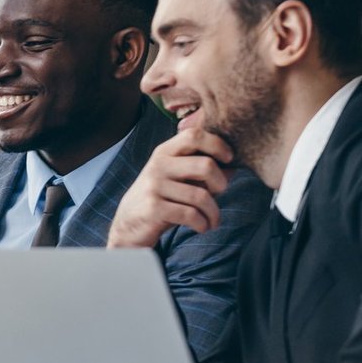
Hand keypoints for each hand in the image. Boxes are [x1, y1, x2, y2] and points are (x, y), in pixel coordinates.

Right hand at [107, 127, 233, 247]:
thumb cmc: (160, 199)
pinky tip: (202, 227)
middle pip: (205, 166)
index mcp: (164, 152)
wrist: (129, 224)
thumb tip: (233, 167)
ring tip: (213, 220)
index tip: (228, 158)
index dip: (217, 144)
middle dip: (221, 183)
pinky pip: (191, 215)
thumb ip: (202, 172)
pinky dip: (203, 224)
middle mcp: (158, 165)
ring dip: (213, 213)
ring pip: (201, 196)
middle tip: (220, 193)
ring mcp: (154, 186)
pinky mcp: (154, 208)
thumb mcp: (178, 180)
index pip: (193, 135)